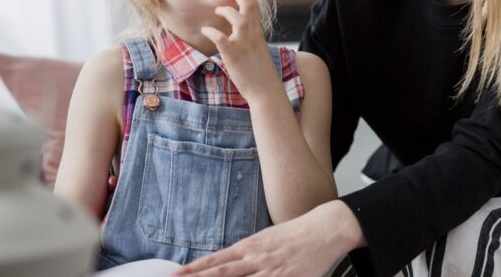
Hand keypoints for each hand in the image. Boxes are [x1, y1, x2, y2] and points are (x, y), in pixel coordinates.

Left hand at [172, 201, 362, 276]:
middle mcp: (257, 259)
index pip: (216, 261)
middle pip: (221, 274)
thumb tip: (225, 263)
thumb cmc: (296, 234)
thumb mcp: (266, 239)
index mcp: (250, 246)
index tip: (175, 275)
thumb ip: (246, 253)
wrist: (325, 229)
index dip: (194, 270)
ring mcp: (272, 272)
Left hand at [201, 0, 280, 100]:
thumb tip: (244, 29)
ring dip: (226, 10)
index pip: (254, 5)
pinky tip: (206, 30)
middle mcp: (253, 35)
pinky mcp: (234, 56)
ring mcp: (244, 45)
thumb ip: (251, 37)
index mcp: (258, 32)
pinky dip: (213, 32)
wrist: (265, 90)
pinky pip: (222, 40)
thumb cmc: (260, 72)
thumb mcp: (258, 49)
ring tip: (218, 10)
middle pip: (248, 5)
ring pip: (238, 19)